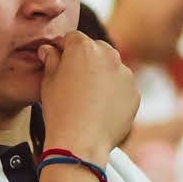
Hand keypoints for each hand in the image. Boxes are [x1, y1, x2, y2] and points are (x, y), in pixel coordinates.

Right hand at [38, 32, 138, 163]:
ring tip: (88, 98)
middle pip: (96, 49)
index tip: (60, 60)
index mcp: (83, 47)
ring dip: (102, 75)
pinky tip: (101, 108)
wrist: (81, 142)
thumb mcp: (48, 81)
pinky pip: (122, 87)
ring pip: (112, 68)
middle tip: (75, 80)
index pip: (72, 38)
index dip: (64, 49)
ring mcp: (125, 74)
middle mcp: (108, 55)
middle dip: (86, 59)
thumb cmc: (60, 111)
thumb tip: (49, 49)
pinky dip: (114, 93)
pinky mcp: (134, 93)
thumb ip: (51, 59)